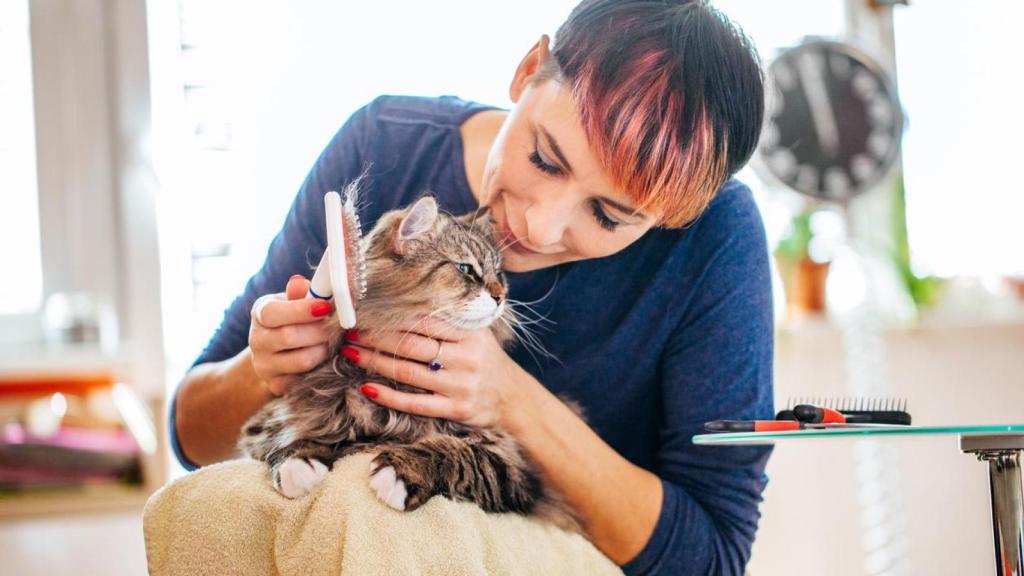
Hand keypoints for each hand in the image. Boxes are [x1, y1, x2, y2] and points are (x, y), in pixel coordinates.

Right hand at [249, 275, 333, 395]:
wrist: (277, 353)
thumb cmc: (293, 319)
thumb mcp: (295, 301)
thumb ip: (301, 292)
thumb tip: (301, 283)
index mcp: (261, 313)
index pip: (273, 313)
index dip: (302, 310)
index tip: (326, 307)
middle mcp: (256, 340)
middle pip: (290, 337)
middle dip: (320, 331)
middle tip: (338, 326)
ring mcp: (264, 366)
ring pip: (302, 360)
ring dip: (324, 350)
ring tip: (333, 342)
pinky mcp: (276, 385)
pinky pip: (305, 379)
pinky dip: (321, 368)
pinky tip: (326, 358)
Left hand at [340, 317, 524, 427]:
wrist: (514, 398)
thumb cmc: (486, 360)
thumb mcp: (476, 334)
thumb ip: (448, 320)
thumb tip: (403, 303)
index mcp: (469, 333)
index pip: (423, 320)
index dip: (390, 316)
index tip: (365, 312)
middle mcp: (466, 357)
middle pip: (410, 344)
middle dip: (374, 337)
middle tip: (348, 331)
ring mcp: (461, 384)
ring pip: (408, 372)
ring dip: (374, 362)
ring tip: (350, 353)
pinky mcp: (456, 409)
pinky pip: (415, 403)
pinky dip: (388, 396)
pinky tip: (367, 388)